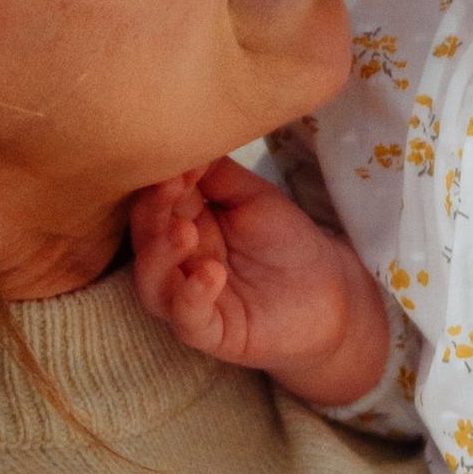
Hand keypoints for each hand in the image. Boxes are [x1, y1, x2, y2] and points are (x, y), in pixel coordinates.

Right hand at [129, 160, 391, 409]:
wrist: (329, 290)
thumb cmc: (285, 241)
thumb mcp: (251, 196)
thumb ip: (215, 173)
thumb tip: (181, 140)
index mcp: (179, 223)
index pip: (153, 201)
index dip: (158, 182)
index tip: (174, 161)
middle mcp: (174, 263)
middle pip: (143, 239)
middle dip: (151, 214)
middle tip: (169, 190)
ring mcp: (187, 299)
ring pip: (151, 284)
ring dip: (160, 255)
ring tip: (184, 232)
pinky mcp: (210, 332)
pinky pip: (187, 320)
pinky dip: (191, 297)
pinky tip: (209, 273)